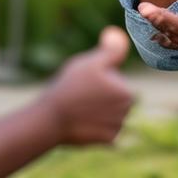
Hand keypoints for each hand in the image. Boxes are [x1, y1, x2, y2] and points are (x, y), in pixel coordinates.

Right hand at [43, 27, 134, 144]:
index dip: (98, 78)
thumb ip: (111, 50)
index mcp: (126, 92)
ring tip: (77, 108)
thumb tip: (120, 35)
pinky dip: (92, 126)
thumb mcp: (90, 63)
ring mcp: (116, 128)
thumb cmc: (70, 88)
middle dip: (99, 96)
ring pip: (107, 113)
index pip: (114, 80)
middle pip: (113, 97)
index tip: (84, 83)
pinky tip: (80, 122)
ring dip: (96, 111)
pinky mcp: (107, 142)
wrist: (51, 120)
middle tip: (79, 95)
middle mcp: (126, 112)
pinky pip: (102, 129)